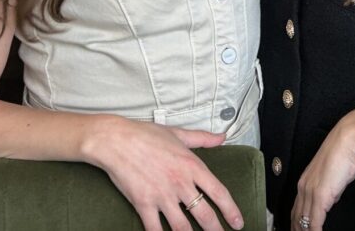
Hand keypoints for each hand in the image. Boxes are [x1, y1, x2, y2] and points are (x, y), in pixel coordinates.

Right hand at [82, 116, 243, 230]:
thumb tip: (222, 136)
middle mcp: (180, 183)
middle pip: (204, 215)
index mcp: (192, 166)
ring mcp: (162, 196)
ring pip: (182, 227)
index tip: (238, 222)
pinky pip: (155, 229)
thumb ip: (203, 138)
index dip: (231, 210)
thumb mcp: (179, 134)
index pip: (219, 192)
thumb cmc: (146, 134)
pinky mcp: (143, 204)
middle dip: (215, 230)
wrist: (116, 140)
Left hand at [292, 106, 354, 230]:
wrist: (348, 139)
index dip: (296, 224)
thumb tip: (331, 199)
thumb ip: (329, 188)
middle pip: (296, 218)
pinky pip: (314, 221)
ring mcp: (310, 192)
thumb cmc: (344, 153)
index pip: (297, 210)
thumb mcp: (334, 175)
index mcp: (305, 182)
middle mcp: (303, 188)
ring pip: (302, 221)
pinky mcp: (320, 196)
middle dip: (297, 230)